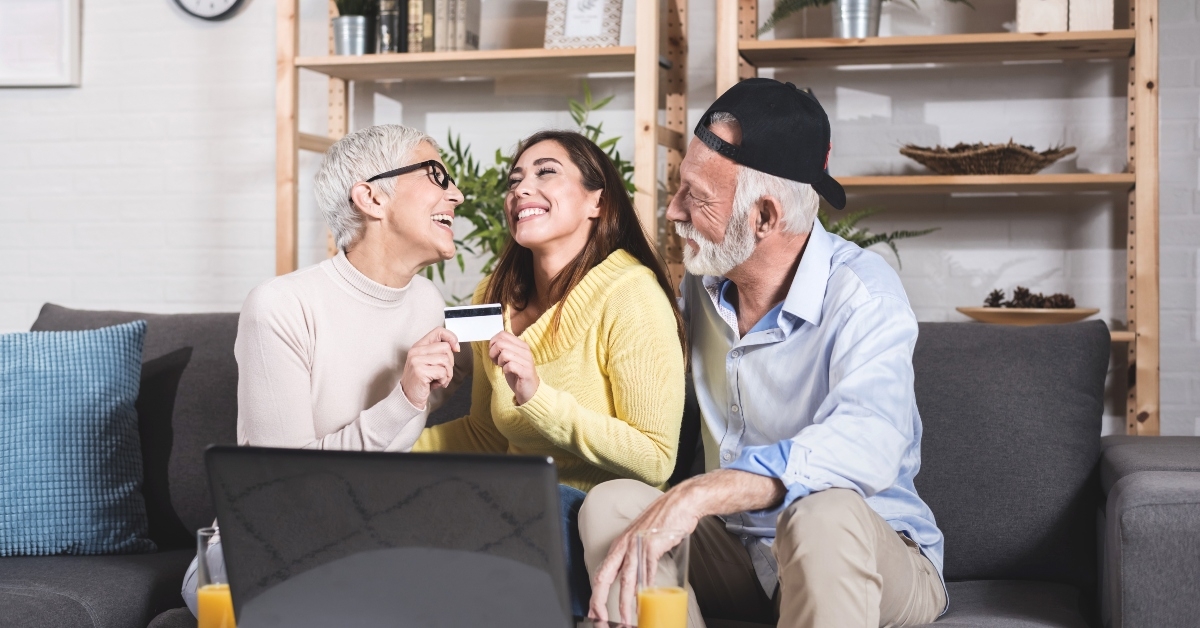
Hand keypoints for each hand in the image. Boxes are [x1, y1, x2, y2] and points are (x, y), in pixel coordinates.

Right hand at [400, 328, 459, 408]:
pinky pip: (442, 372)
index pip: (438, 331)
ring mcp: (417, 360)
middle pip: (446, 348)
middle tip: (443, 373)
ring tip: (439, 379)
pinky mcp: (420, 371)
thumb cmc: (422, 381)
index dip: (451, 337)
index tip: (456, 348)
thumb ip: (439, 352)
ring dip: (447, 374)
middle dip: (450, 363)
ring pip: (446, 361)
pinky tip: (435, 384)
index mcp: (419, 346)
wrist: (408, 397)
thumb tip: (455, 346)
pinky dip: (443, 381)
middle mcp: (416, 351)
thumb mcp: (429, 363)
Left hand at [488, 331, 538, 404]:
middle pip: (500, 343)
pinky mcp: (525, 371)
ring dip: (499, 362)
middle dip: (493, 353)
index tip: (494, 353)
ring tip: (503, 367)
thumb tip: (491, 343)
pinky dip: (504, 370)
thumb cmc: (517, 374)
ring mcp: (526, 360)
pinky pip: (509, 365)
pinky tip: (508, 373)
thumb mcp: (510, 358)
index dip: (493, 343)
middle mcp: (525, 350)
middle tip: (496, 361)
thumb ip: (503, 349)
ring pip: (504, 353)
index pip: (502, 334)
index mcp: (521, 345)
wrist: (530, 391)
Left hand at [588, 485, 703, 624]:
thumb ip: (636, 561)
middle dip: (599, 601)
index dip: (595, 595)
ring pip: (626, 580)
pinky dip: (646, 587)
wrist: (680, 503)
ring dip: (625, 603)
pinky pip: (647, 571)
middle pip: (606, 577)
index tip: (594, 611)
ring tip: (625, 618)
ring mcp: (637, 545)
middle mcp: (624, 545)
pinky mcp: (652, 545)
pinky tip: (646, 599)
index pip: (601, 574)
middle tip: (600, 618)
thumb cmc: (663, 522)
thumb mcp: (642, 541)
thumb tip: (635, 585)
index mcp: (619, 546)